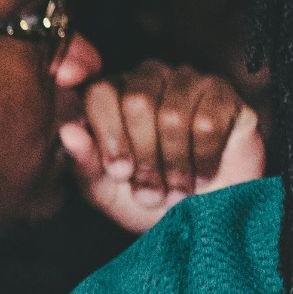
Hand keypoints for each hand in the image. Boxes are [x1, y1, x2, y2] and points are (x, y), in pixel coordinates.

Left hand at [62, 60, 265, 233]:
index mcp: (112, 92)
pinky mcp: (224, 97)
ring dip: (174, 163)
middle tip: (150, 193)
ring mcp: (188, 82)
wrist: (202, 216)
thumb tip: (68, 132)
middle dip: (144, 156)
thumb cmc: (145, 198)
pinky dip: (203, 158)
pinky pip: (208, 121)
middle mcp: (149, 77)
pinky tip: (202, 178)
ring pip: (173, 114)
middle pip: (138, 101)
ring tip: (175, 192)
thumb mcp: (105, 188)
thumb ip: (85, 160)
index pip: (101, 94)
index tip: (119, 173)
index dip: (109, 136)